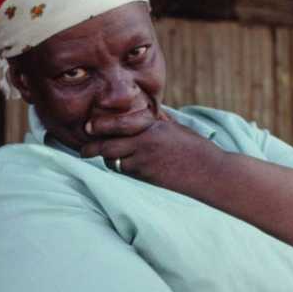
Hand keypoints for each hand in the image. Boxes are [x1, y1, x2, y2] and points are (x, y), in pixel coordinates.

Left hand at [80, 108, 224, 189]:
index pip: (118, 124)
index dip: (99, 126)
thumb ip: (156, 121)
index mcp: (152, 126)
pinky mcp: (147, 177)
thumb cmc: (195, 148)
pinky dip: (120, 168)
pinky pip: (125, 171)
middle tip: (83, 150)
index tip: (88, 127)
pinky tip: (123, 165)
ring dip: (107, 159)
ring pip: (114, 161)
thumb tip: (143, 114)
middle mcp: (146, 143)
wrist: (210, 172)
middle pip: (108, 146)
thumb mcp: (174, 127)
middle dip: (91, 149)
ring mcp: (145, 162)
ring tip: (105, 157)